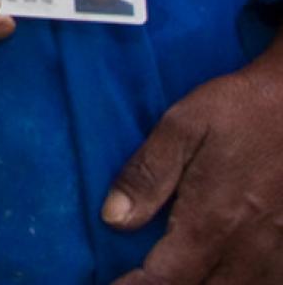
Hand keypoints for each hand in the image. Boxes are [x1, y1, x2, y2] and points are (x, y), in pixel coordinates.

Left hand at [103, 36, 282, 282]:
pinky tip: (217, 274)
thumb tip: (111, 220)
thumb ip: (147, 175)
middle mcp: (247, 253)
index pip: (164, 281)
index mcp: (210, 223)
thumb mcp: (181, 128)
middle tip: (139, 279)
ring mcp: (278, 259)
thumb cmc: (238, 111)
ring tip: (173, 274)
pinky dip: (237, 284)